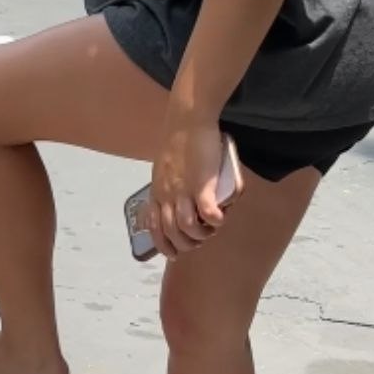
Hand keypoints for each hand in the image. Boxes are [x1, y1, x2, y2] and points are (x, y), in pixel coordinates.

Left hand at [148, 116, 226, 258]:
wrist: (187, 120)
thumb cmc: (178, 141)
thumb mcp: (162, 169)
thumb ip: (166, 185)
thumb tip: (174, 199)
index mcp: (156, 192)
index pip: (154, 228)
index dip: (163, 245)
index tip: (174, 253)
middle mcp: (166, 196)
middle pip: (170, 233)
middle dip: (186, 244)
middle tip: (201, 239)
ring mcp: (182, 191)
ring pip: (185, 227)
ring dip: (200, 234)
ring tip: (211, 229)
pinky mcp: (200, 184)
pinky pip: (205, 212)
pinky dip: (213, 221)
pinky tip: (220, 219)